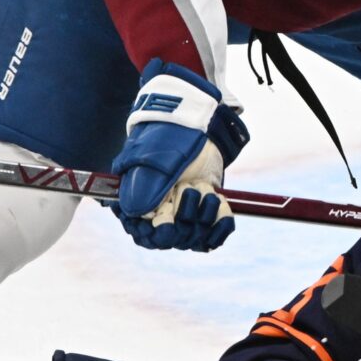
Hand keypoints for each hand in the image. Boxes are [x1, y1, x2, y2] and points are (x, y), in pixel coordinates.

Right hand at [110, 60, 250, 250]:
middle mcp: (161, 212)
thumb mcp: (153, 158)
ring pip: (194, 237)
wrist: (195, 121)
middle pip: (172, 240)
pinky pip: (214, 235)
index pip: (144, 235)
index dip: (157, 235)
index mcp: (139, 202)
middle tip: (189, 189)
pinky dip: (221, 227)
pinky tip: (222, 207)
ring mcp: (184, 211)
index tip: (168, 224)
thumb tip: (139, 214)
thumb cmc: (169, 135)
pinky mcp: (206, 210)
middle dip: (184, 219)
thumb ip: (144, 186)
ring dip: (203, 218)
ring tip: (204, 189)